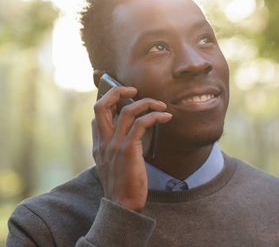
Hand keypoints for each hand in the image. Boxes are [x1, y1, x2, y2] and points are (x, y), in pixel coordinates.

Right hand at [91, 86, 171, 211]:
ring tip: (160, 104)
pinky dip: (155, 116)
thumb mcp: (113, 166)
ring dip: (146, 102)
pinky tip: (166, 117)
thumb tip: (131, 138)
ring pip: (126, 110)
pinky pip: (141, 123)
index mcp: (98, 146)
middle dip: (117, 90)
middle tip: (134, 89)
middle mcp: (103, 142)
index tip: (124, 98)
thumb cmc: (123, 187)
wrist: (122, 205)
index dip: (108, 102)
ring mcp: (114, 145)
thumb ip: (115, 151)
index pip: (96, 116)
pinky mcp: (128, 149)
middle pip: (101, 105)